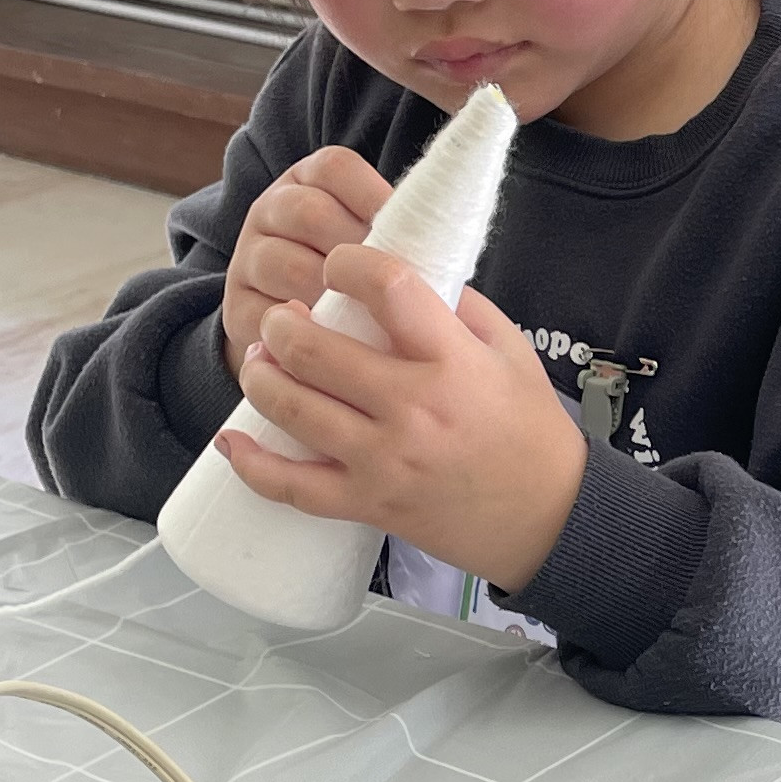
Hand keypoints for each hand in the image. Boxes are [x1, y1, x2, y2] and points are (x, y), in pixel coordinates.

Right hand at [219, 147, 388, 377]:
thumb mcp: (379, 251)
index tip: (410, 231)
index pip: (335, 169)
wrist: (310, 345)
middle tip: (394, 286)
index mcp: (308, 182)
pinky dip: (303, 329)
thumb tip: (445, 245)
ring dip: (330, 294)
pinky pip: (264, 314)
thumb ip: (401, 238)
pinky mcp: (235, 309)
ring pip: (284, 263)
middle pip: (308, 212)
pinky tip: (334, 342)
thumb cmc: (363, 292)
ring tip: (370, 319)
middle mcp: (270, 211)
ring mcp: (247, 258)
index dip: (373, 196)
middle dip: (356, 250)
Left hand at [223, 249, 589, 592]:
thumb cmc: (530, 431)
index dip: (348, 262)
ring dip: (260, 375)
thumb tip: (398, 269)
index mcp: (451, 361)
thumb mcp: (510, 352)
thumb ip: (457, 307)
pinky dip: (252, 464)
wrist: (549, 520)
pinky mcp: (368, 504)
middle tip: (283, 319)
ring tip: (262, 360)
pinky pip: (292, 486)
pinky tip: (231, 440)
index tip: (339, 262)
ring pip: (291, 408)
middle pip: (314, 349)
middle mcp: (412, 408)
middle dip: (282, 323)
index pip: (385, 286)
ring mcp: (384, 460)